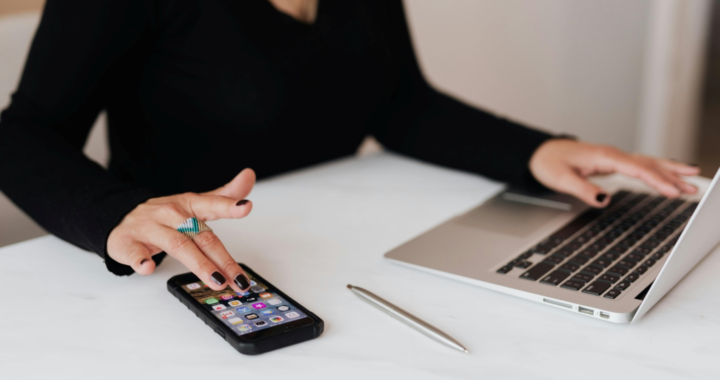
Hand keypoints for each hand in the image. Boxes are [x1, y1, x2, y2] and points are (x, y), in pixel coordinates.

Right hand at [107, 168, 255, 291]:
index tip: (245, 207)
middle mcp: (171, 215)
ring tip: (216, 280)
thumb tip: (249, 176)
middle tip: (239, 279)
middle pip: (201, 236)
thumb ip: (223, 196)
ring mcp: (149, 228)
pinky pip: (134, 252)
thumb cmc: (164, 216)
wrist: (120, 216)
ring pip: (177, 245)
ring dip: (198, 264)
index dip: (229, 206)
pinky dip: (140, 260)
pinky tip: (147, 268)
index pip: (212, 204)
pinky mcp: (128, 243)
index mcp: (188, 205)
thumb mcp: (194, 203)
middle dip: (222, 259)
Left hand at [529, 139, 699, 206]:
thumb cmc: (549, 163)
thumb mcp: (561, 179)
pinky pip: (640, 164)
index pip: (636, 168)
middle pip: (648, 165)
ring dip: (669, 171)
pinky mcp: (612, 162)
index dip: (656, 180)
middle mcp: (612, 155)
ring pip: (647, 163)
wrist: (540, 152)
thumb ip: (583, 189)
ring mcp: (614, 157)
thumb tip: (603, 200)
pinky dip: (658, 169)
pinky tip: (670, 173)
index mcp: (604, 156)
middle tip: (692, 188)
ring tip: (692, 179)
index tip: (672, 191)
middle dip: (671, 176)